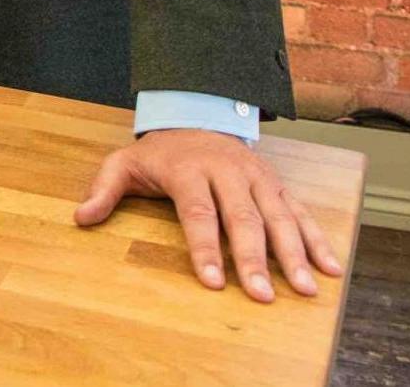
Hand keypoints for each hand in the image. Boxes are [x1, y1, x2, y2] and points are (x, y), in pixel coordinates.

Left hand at [74, 129, 343, 301]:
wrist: (195, 113)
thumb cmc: (159, 152)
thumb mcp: (124, 163)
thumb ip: (104, 189)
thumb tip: (80, 217)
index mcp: (189, 170)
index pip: (199, 213)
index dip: (206, 248)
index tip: (215, 281)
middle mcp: (227, 172)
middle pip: (243, 219)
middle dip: (254, 259)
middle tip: (262, 295)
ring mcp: (256, 177)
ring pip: (278, 216)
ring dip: (294, 253)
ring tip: (305, 288)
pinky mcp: (277, 183)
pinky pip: (300, 212)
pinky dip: (317, 239)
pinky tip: (329, 268)